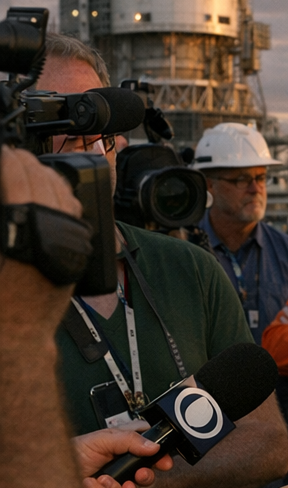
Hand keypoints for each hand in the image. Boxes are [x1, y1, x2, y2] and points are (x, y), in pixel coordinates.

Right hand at [0, 147, 82, 329]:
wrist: (19, 334)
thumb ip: (1, 218)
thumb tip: (2, 193)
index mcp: (23, 230)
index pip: (17, 180)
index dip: (7, 162)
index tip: (1, 154)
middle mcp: (55, 230)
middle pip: (43, 180)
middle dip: (24, 163)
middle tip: (9, 156)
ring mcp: (72, 237)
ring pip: (64, 191)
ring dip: (44, 175)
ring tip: (26, 168)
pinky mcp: (80, 246)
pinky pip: (75, 209)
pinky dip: (61, 194)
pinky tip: (46, 190)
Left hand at [74, 424, 173, 483]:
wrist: (47, 477)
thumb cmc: (72, 453)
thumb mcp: (102, 439)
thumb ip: (130, 440)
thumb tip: (154, 447)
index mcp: (123, 451)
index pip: (150, 453)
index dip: (160, 458)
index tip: (164, 462)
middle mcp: (120, 471)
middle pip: (146, 477)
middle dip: (145, 477)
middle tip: (139, 475)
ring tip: (104, 481)